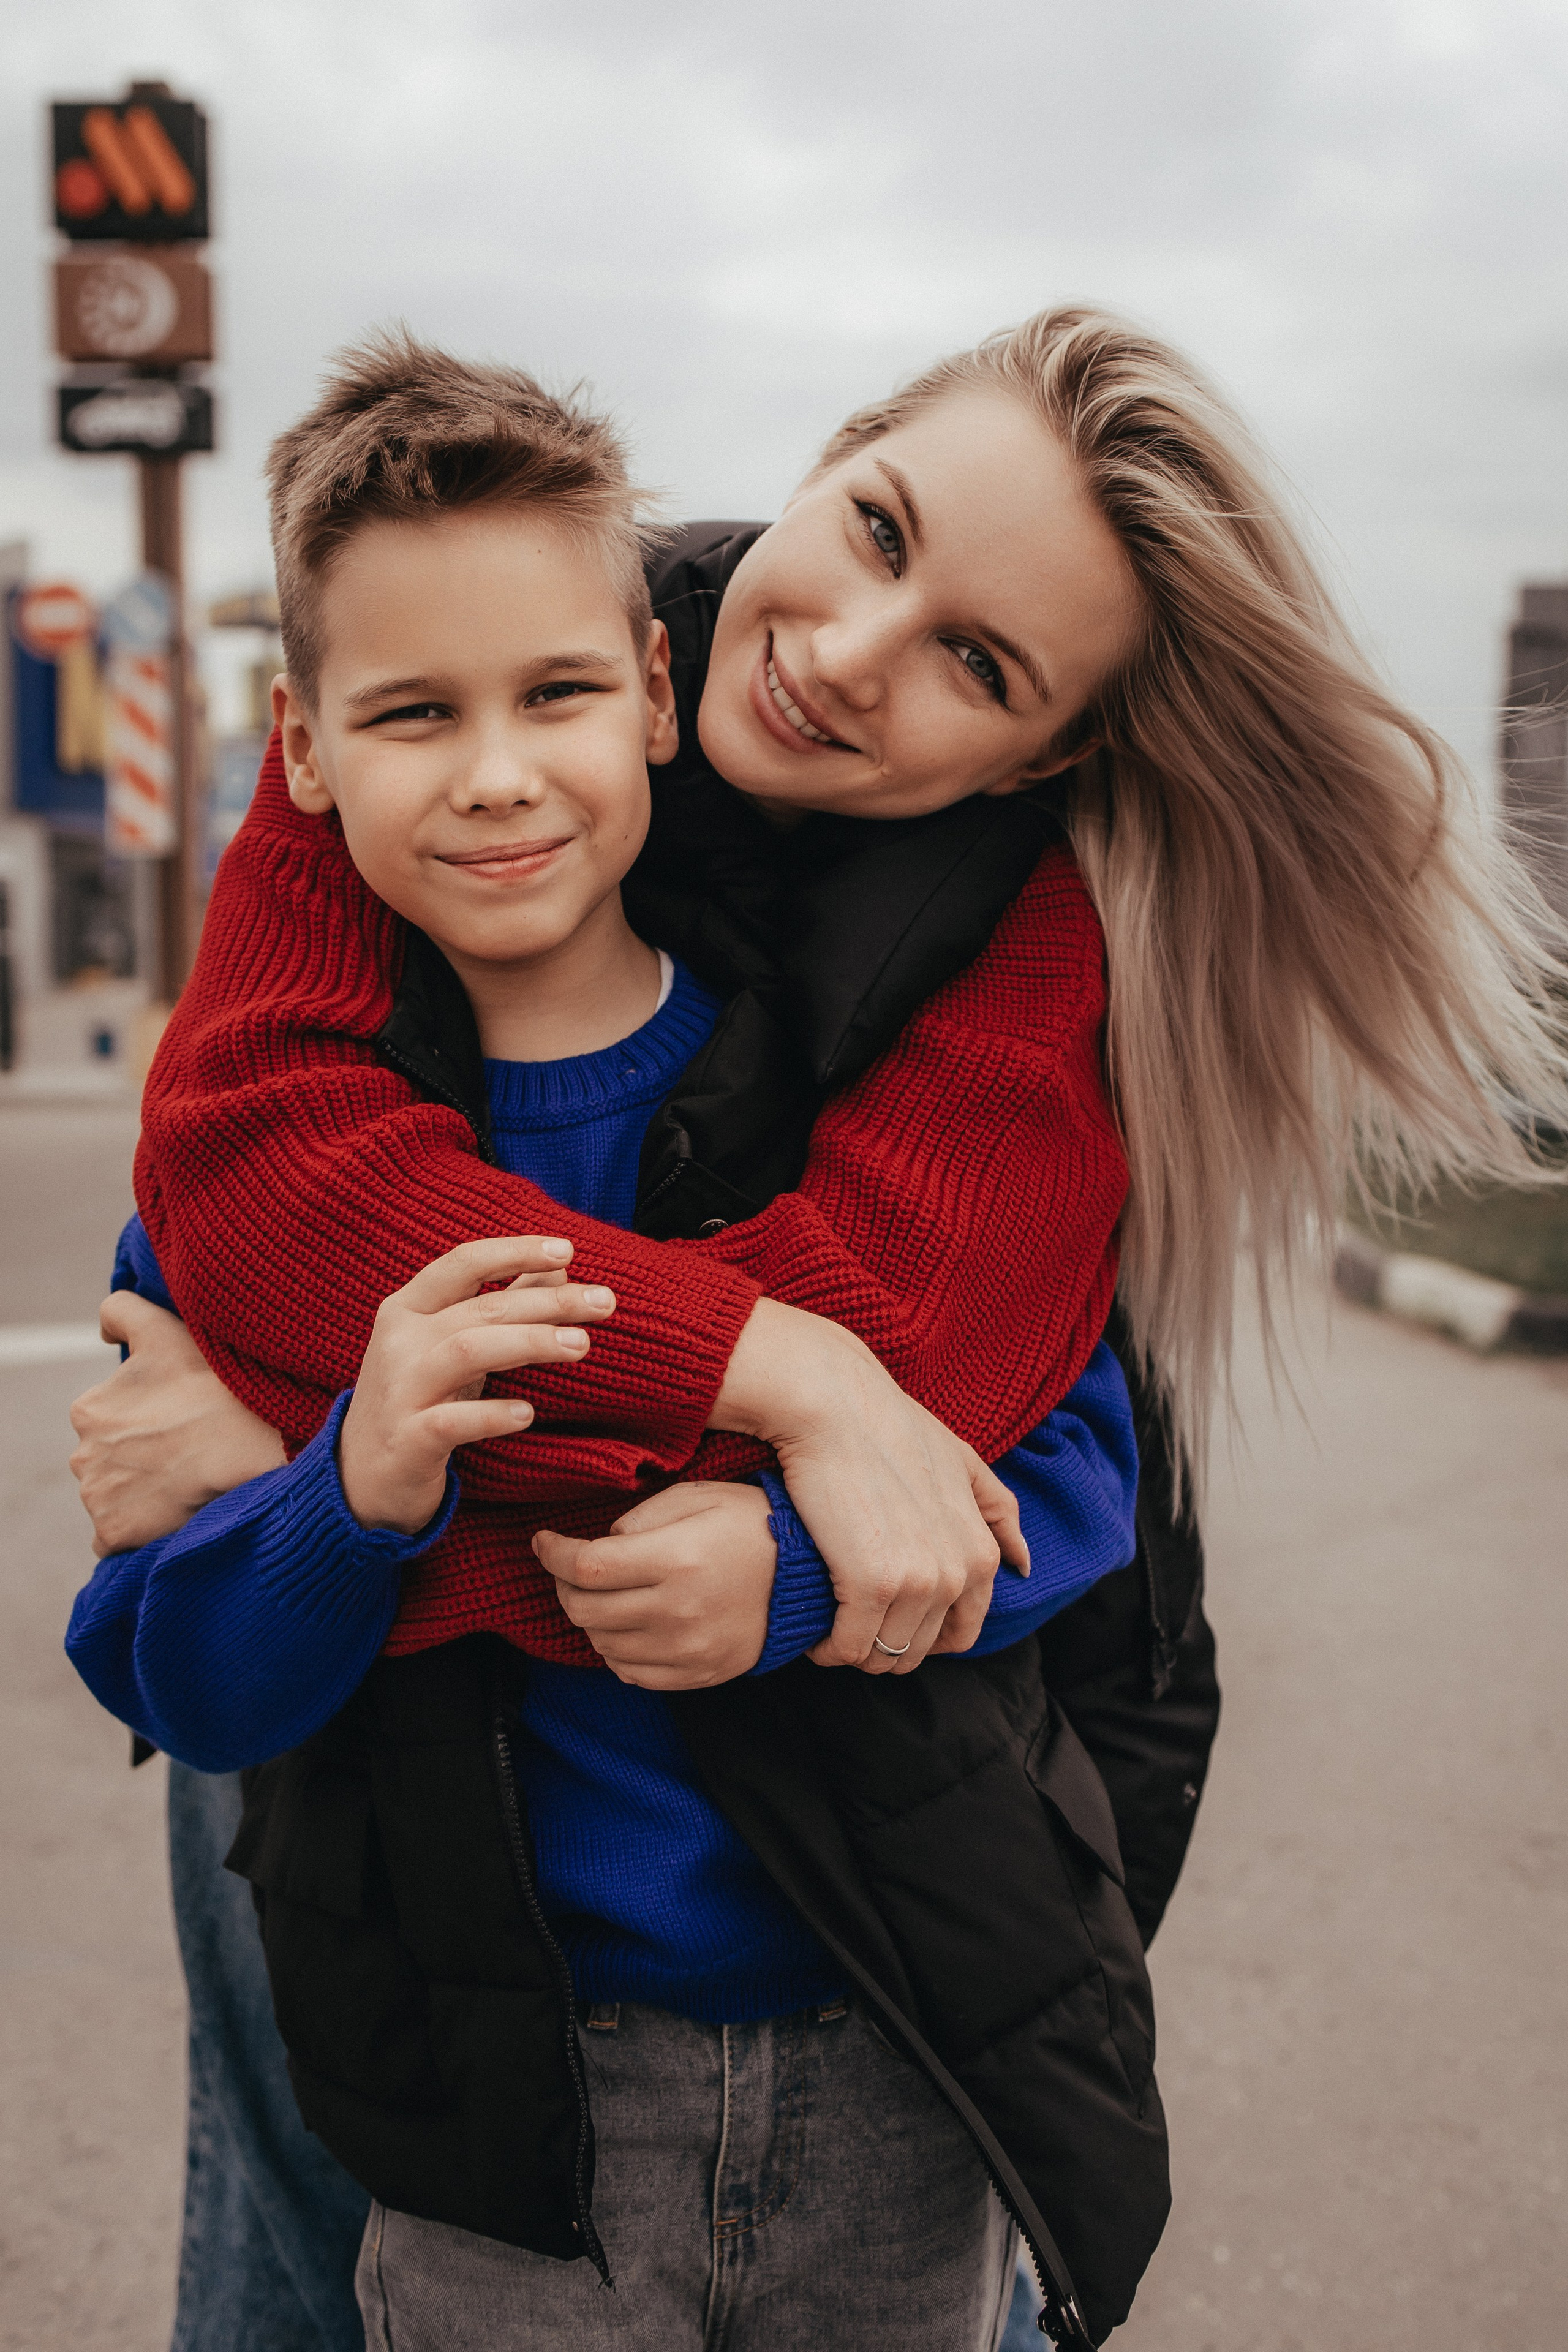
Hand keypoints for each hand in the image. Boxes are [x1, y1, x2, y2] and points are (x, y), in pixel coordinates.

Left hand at [70, 1293, 287, 1555]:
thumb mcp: (164, 1328)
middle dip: (138, 1460)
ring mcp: (97, 1499)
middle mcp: (81, 1457)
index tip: (178, 1422)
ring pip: (113, 1499)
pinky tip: (171, 1514)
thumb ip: (121, 1311)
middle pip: (108, 1463)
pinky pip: (116, 1539)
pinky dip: (137, 1531)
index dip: (145, 1423)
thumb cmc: (210, 1382)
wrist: (246, 1440)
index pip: (107, 1424)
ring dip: (140, 1495)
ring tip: (186, 1482)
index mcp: (87, 1410)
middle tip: (186, 1452)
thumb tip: (104, 1330)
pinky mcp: (115, 1534)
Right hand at [338, 1237, 614, 1532]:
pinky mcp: (407, 1442)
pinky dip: (491, 1414)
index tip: (568, 1250)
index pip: (463, 1262)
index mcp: (407, 1308)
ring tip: (581, 1345)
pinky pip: (451, 1421)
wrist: (359, 1479)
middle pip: (481, 1307)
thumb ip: (499, 1304)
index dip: (515, 1251)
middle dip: (548, 1301)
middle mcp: (398, 1341)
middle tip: (604, 1302)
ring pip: (467, 1351)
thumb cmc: (419, 1400)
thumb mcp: (452, 1346)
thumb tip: (559, 1268)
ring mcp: (399, 1391)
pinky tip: (527, 1413)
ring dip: (530, 1342)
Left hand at [534, 1481, 775, 1688]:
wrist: (809, 1577)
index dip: (552, 1554)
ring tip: (608, 1593)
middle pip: (584, 1610)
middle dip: (565, 1585)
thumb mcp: (697, 1497)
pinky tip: (631, 1623)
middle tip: (573, 1567)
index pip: (587, 1567)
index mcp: (677, 1559)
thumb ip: (640, 1517)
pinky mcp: (698, 1674)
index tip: (543, 1542)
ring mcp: (688, 1650)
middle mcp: (679, 1611)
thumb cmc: (750, 1525)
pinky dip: (617, 1650)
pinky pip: (630, 1673)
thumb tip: (601, 1543)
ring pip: (602, 1644)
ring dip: (591, 1617)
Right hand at [708, 1297, 1027, 1673]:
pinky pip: (849, 1647)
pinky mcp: (870, 1585)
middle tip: (848, 1622)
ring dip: (854, 1650)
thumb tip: (1025, 1563)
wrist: (834, 1406)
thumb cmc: (890, 1426)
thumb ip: (998, 1512)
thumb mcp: (962, 1461)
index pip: (961, 1633)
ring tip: (827, 1624)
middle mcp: (958, 1574)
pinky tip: (811, 1631)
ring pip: (884, 1656)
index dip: (921, 1635)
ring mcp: (917, 1582)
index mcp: (981, 1554)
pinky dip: (828, 1648)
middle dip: (883, 1646)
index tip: (886, 1617)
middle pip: (918, 1650)